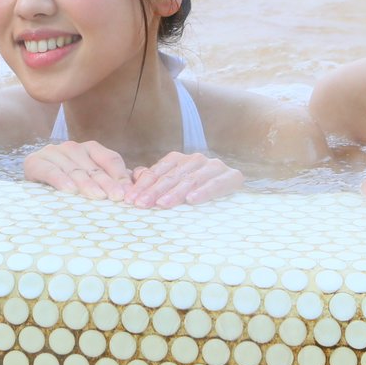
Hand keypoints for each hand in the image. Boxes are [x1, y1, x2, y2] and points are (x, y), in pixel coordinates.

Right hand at [23, 141, 131, 200]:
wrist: (33, 192)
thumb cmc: (71, 188)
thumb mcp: (94, 183)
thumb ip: (117, 181)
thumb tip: (140, 182)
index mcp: (90, 149)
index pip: (110, 158)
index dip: (120, 175)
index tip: (129, 192)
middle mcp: (72, 148)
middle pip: (93, 166)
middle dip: (107, 183)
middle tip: (117, 197)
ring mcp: (53, 153)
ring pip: (74, 168)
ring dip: (86, 183)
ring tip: (98, 197)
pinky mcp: (34, 162)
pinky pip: (50, 171)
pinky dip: (60, 180)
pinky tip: (69, 191)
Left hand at [125, 151, 243, 207]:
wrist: (234, 190)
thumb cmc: (198, 191)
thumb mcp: (174, 186)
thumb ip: (155, 179)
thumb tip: (136, 174)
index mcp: (179, 160)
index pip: (157, 172)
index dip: (142, 185)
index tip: (130, 199)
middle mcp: (196, 160)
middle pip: (172, 176)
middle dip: (154, 191)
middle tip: (141, 204)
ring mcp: (214, 167)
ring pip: (191, 179)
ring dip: (176, 192)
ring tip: (162, 204)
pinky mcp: (232, 176)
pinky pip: (216, 184)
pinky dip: (204, 191)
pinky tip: (192, 200)